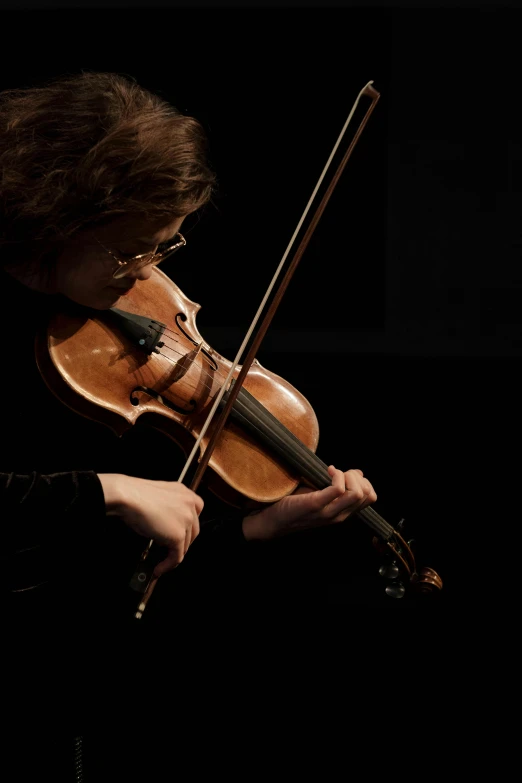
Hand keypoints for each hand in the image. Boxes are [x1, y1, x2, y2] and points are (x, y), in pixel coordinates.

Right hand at [98, 474, 203, 575]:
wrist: (128, 496)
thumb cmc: (135, 496)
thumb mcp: (159, 499)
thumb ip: (169, 511)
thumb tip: (165, 530)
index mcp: (185, 493)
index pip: (195, 513)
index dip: (187, 527)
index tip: (180, 534)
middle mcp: (189, 504)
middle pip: (193, 531)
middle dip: (181, 542)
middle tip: (169, 549)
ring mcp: (186, 520)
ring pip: (185, 545)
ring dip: (174, 554)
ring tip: (162, 560)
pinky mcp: (178, 535)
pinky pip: (176, 556)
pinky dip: (168, 565)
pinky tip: (159, 568)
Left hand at [241, 466, 376, 540]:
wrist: (271, 520)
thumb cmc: (294, 505)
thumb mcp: (321, 494)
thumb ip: (338, 487)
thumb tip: (358, 473)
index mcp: (342, 513)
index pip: (370, 498)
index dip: (363, 481)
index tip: (345, 474)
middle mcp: (339, 516)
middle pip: (368, 495)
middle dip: (358, 477)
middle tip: (339, 473)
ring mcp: (329, 512)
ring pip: (357, 493)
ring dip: (348, 476)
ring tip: (333, 472)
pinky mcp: (316, 505)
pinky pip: (338, 489)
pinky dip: (337, 475)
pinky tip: (327, 470)